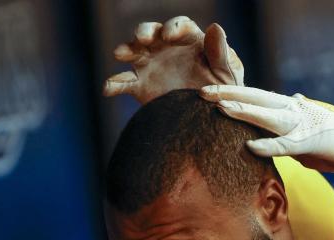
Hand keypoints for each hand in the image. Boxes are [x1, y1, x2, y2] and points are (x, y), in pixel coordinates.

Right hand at [103, 18, 243, 103]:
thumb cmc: (224, 92)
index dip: (174, 27)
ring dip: (126, 50)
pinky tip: (108, 89)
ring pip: (133, 51)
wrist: (209, 119)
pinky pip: (123, 82)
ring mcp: (151, 65)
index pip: (180, 26)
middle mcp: (167, 48)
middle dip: (145, 32)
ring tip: (121, 55)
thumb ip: (221, 53)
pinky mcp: (140, 86)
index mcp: (190, 41)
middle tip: (142, 39)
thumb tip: (215, 26)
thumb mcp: (226, 75)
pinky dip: (113, 84)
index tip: (170, 35)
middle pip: (151, 32)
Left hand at [200, 85, 333, 179]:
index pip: (255, 97)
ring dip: (244, 112)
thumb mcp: (303, 135)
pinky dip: (269, 146)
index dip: (232, 93)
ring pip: (268, 116)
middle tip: (202, 93)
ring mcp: (304, 124)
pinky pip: (287, 145)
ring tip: (221, 109)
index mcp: (289, 108)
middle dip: (229, 95)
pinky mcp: (314, 142)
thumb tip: (273, 128)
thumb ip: (286, 131)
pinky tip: (251, 147)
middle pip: (256, 98)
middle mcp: (294, 110)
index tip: (207, 92)